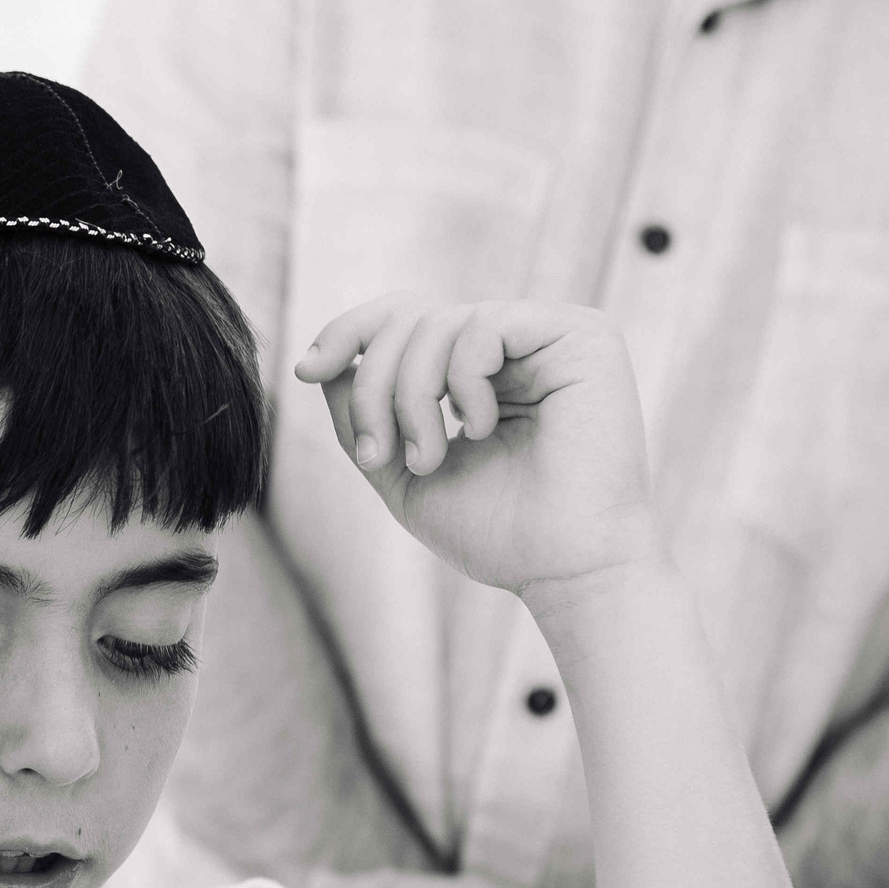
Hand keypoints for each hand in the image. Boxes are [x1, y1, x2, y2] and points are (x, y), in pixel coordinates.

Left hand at [295, 296, 658, 594]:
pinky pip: (484, 325)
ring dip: (411, 397)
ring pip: (438, 323)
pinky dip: (461, 381)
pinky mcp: (582, 336)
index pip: (405, 319)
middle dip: (374, 385)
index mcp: (480, 370)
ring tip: (428, 459)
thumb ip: (363, 417)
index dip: (349, 333)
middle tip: (375, 451)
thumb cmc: (497, 532)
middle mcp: (516, 344)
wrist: (564, 570)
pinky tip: (480, 429)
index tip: (306, 373)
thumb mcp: (402, 470)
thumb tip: (326, 365)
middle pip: (410, 317)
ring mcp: (549, 336)